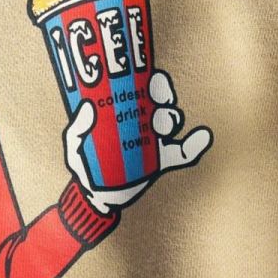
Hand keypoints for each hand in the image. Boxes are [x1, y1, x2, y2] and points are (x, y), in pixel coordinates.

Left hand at [64, 70, 212, 212]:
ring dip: (171, 118)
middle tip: (157, 101)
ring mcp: (155, 140)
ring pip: (171, 120)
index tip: (149, 80)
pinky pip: (184, 152)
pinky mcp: (163, 160)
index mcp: (124, 112)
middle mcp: (142, 121)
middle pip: (161, 99)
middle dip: (163, 94)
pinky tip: (202, 136)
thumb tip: (87, 107)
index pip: (142, 88)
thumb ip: (77, 129)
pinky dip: (195, 145)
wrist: (98, 198)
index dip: (150, 80)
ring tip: (161, 127)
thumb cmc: (86, 166)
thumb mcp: (75, 147)